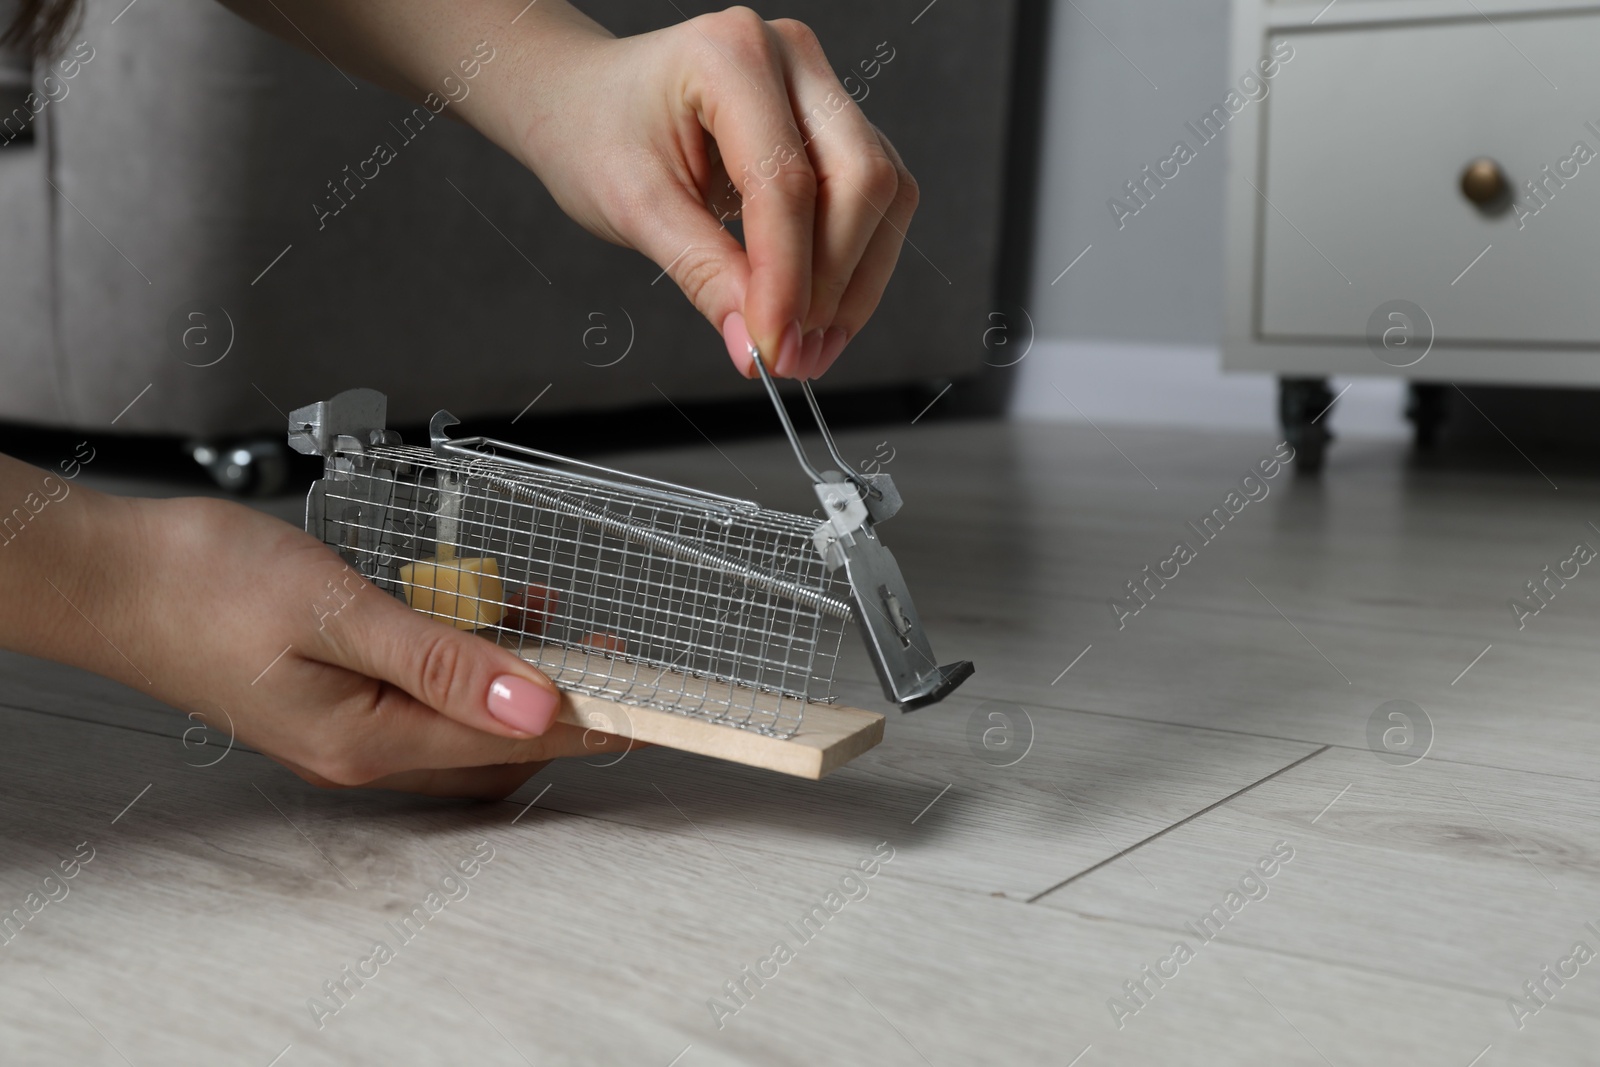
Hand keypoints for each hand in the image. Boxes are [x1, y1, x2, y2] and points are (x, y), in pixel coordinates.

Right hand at [76, 495, 632, 797]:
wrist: (114, 576)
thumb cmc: (206, 586)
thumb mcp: (340, 611)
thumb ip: (443, 660)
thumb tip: (534, 703)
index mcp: (367, 741)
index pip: (509, 741)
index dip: (586, 721)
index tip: (645, 704)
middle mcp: (363, 749)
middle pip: (495, 742)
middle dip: (560, 699)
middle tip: (609, 653)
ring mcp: (348, 726)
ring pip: (463, 712)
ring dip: (513, 669)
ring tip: (557, 619)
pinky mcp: (337, 694)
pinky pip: (425, 686)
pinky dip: (465, 649)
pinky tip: (486, 604)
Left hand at [505, 6, 918, 379]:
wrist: (586, 103)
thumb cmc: (597, 135)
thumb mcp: (635, 208)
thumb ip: (703, 275)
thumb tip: (758, 349)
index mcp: (730, 54)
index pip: (785, 182)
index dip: (787, 278)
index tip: (773, 349)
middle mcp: (791, 57)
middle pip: (858, 180)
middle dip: (832, 283)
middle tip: (792, 357)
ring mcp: (822, 87)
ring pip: (882, 194)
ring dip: (854, 283)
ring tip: (807, 348)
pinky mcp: (837, 126)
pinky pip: (876, 201)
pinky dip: (854, 267)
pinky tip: (818, 314)